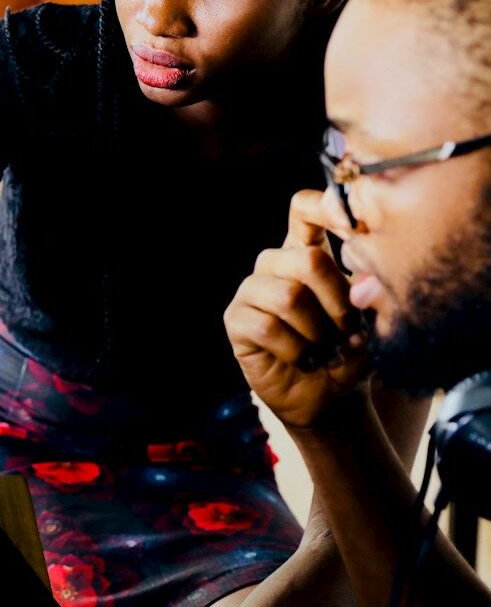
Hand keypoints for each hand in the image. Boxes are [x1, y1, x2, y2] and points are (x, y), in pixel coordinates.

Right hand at [224, 189, 370, 429]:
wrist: (329, 399)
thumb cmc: (349, 352)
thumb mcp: (369, 320)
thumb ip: (367, 295)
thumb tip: (362, 285)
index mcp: (306, 251)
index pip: (304, 208)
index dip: (325, 207)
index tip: (353, 228)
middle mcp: (275, 264)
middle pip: (308, 259)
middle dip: (339, 302)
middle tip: (348, 331)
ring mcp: (251, 290)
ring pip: (289, 296)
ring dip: (318, 332)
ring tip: (325, 349)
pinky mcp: (236, 320)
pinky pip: (267, 326)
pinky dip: (296, 350)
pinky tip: (302, 359)